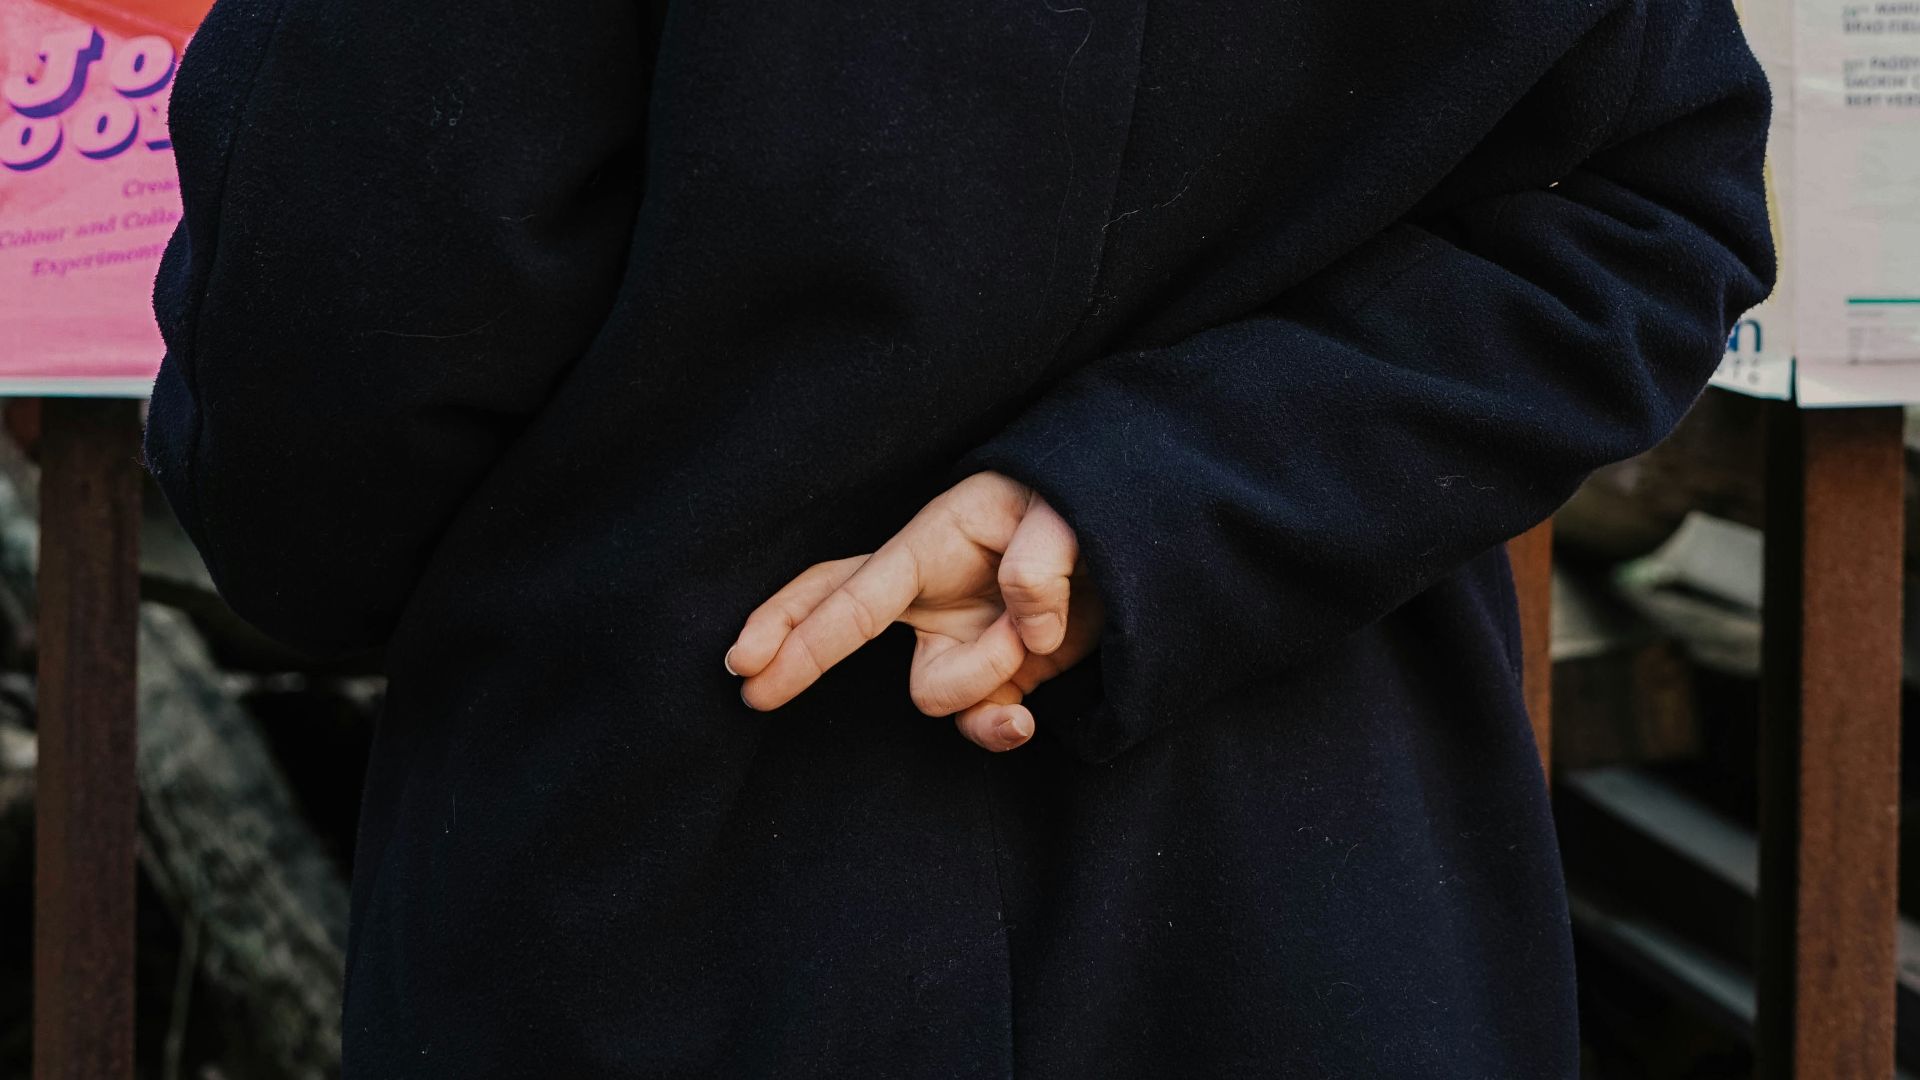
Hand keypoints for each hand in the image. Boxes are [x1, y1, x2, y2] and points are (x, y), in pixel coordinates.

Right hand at [725, 470, 1103, 750]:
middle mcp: (932, 593)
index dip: (800, 633)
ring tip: (1042, 632)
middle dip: (793, 651)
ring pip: (933, 694)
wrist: (1137, 540)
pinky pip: (976, 720)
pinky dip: (999, 727)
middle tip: (750, 688)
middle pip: (835, 617)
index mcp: (933, 542)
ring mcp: (959, 637)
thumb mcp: (1071, 511)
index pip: (854, 594)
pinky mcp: (995, 675)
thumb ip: (1044, 558)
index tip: (748, 667)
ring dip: (990, 678)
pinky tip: (1026, 721)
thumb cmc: (1084, 504)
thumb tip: (1026, 627)